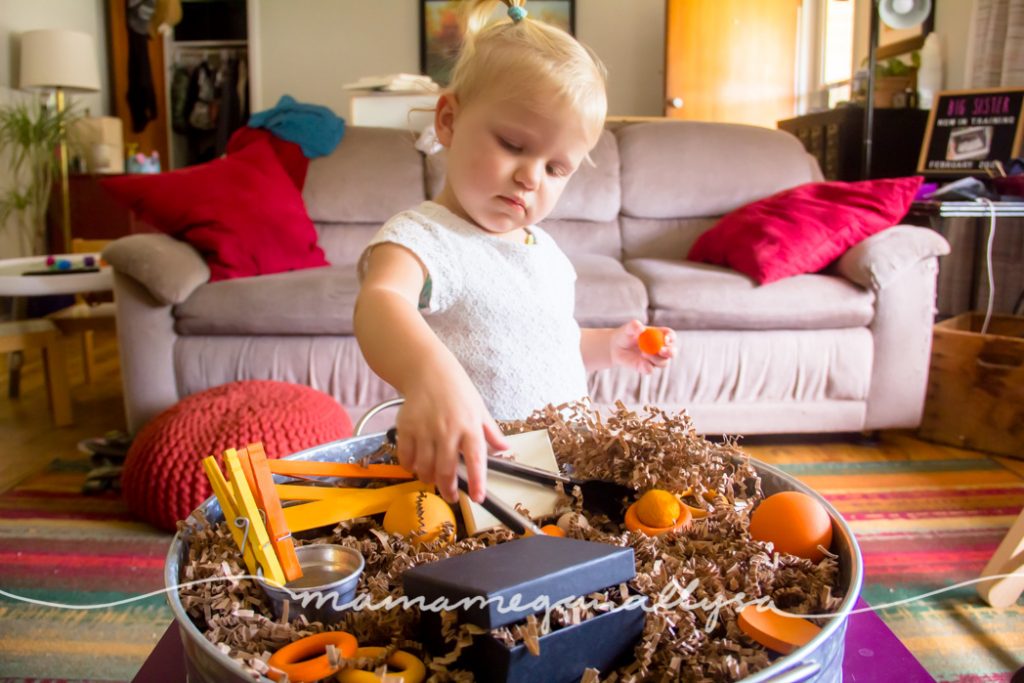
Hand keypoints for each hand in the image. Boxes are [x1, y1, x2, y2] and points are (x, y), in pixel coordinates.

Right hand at [393, 365, 508, 504]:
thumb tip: (505, 449)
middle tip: (450, 497)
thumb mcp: (479, 409)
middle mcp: (447, 430)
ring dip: (428, 479)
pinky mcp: (406, 428)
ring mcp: (425, 430)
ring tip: (432, 479)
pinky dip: (410, 467)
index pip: (476, 459)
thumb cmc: (456, 390)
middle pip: (446, 470)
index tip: (477, 497)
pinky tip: (416, 465)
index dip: (477, 482)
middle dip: (448, 489)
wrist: (428, 370)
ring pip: (424, 468)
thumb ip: (491, 432)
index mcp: (469, 426)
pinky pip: (406, 457)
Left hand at [610, 319, 675, 374]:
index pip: (671, 336)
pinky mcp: (647, 368)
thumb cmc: (625, 334)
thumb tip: (641, 328)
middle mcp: (661, 348)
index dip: (671, 337)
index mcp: (660, 335)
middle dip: (670, 352)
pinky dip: (647, 367)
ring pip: (663, 363)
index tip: (666, 339)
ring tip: (643, 353)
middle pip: (672, 352)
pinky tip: (640, 362)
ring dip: (656, 359)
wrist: (615, 347)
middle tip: (661, 350)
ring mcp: (656, 360)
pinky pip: (651, 370)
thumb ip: (634, 326)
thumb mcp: (628, 328)